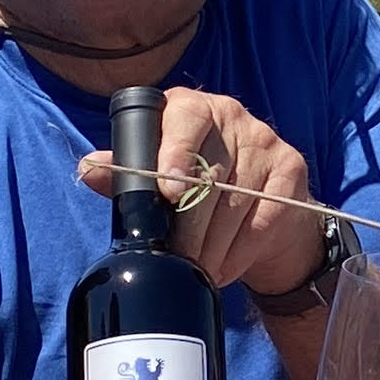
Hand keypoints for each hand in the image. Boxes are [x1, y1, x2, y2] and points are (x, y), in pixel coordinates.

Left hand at [74, 90, 324, 295]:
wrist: (257, 199)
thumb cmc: (195, 184)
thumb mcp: (158, 173)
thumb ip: (126, 172)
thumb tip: (88, 169)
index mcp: (189, 107)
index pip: (185, 120)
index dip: (175, 154)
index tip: (168, 193)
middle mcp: (230, 115)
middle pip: (209, 174)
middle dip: (189, 227)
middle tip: (178, 259)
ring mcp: (265, 139)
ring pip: (236, 201)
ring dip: (214, 246)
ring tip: (198, 271)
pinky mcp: (291, 167)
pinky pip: (265, 217)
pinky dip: (241, 250)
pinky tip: (226, 267)